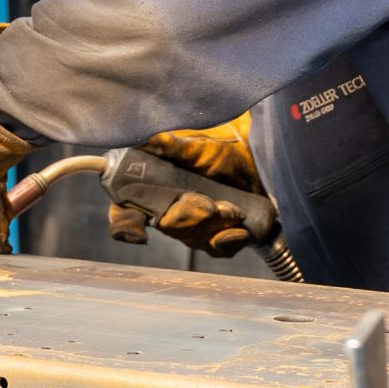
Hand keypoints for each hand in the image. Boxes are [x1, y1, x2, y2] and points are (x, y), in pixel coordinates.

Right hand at [109, 116, 263, 256]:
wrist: (262, 160)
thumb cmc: (225, 148)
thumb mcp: (198, 145)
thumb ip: (171, 144)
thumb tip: (144, 137)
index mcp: (156, 186)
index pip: (127, 210)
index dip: (125, 225)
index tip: (138, 233)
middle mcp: (171, 208)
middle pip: (167, 227)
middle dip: (189, 217)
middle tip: (209, 204)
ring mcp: (195, 224)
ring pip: (192, 240)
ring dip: (213, 226)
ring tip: (232, 209)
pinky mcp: (218, 236)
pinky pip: (215, 250)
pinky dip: (228, 241)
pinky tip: (239, 230)